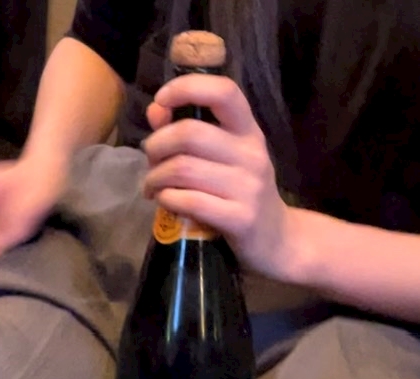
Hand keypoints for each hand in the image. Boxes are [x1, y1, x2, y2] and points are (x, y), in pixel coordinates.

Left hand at [143, 74, 300, 279]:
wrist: (277, 241)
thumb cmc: (243, 195)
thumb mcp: (224, 160)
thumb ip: (189, 132)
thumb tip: (155, 110)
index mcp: (248, 132)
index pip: (223, 92)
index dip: (186, 88)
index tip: (162, 100)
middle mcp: (251, 154)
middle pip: (189, 134)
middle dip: (156, 146)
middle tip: (150, 162)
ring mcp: (248, 188)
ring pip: (183, 169)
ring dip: (156, 177)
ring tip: (152, 187)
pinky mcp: (240, 218)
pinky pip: (190, 201)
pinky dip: (167, 199)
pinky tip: (165, 201)